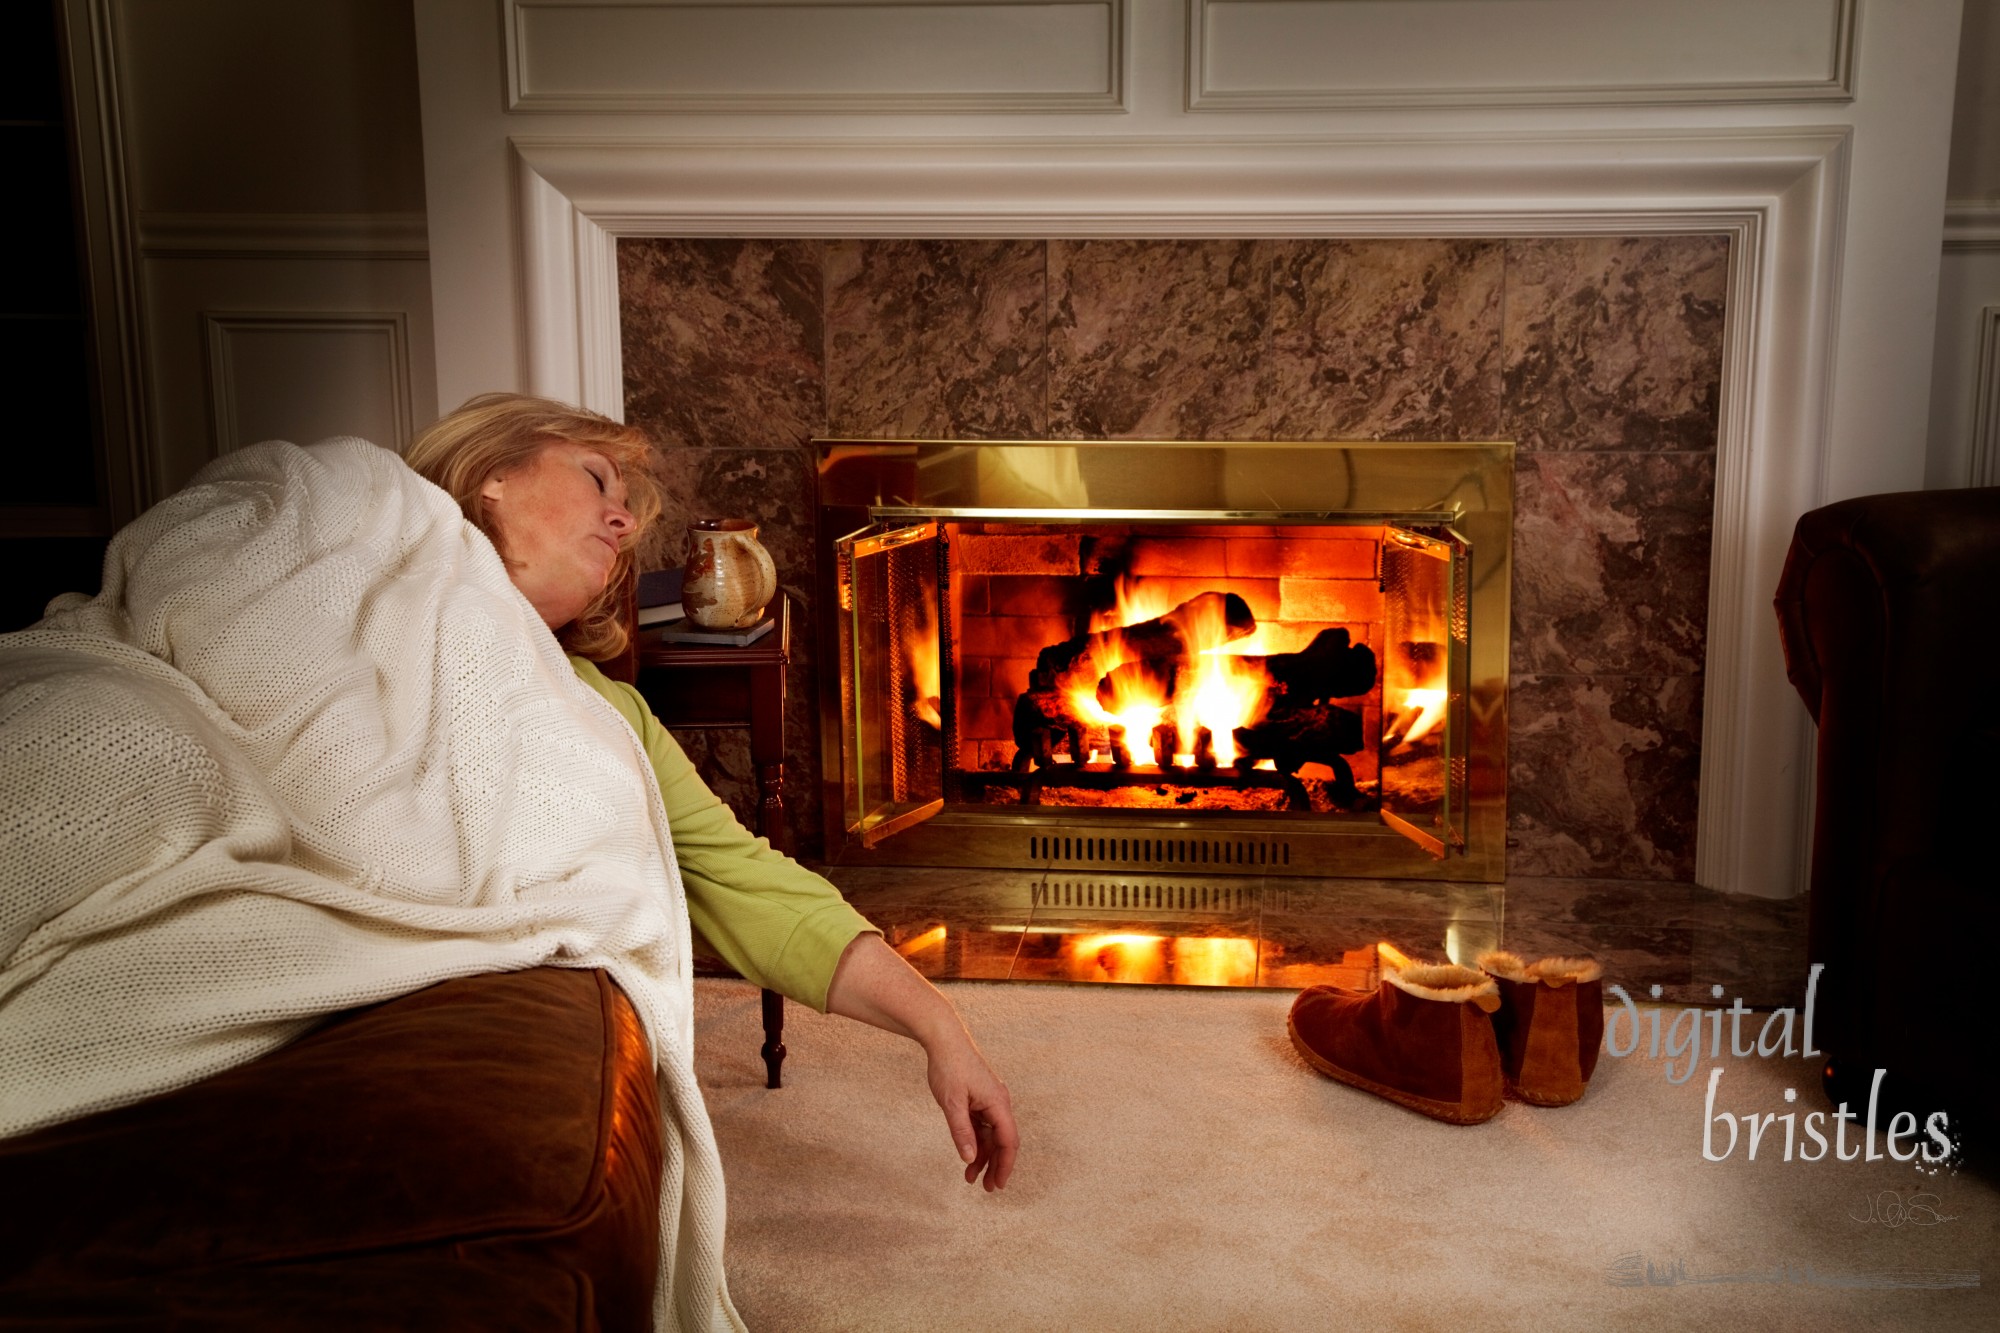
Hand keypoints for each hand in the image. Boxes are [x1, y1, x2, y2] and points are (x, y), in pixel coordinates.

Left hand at [825, 932, 1019, 1189]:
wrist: (943, 1038)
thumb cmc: (948, 1067)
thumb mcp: (951, 1103)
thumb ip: (961, 1132)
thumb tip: (970, 1159)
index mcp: (998, 1103)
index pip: (1009, 1141)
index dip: (1005, 1165)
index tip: (998, 1185)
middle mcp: (998, 1102)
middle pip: (1003, 1141)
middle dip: (997, 1166)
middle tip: (988, 1189)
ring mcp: (989, 1100)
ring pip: (992, 1136)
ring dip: (984, 1157)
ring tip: (970, 1179)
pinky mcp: (978, 1099)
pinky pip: (982, 1126)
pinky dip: (976, 1143)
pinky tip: (967, 1157)